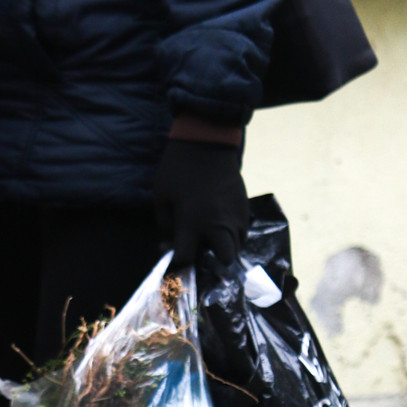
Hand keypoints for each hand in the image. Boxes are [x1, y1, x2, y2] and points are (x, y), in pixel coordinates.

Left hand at [153, 131, 248, 267]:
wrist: (207, 144)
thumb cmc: (178, 170)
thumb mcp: (161, 198)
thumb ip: (164, 226)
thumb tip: (169, 244)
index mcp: (192, 222)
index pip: (186, 258)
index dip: (177, 262)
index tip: (174, 257)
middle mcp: (218, 224)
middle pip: (224, 260)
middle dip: (212, 263)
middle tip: (201, 253)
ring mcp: (236, 217)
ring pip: (237, 248)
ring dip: (223, 249)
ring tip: (210, 237)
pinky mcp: (245, 208)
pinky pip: (242, 233)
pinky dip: (232, 235)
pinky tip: (219, 225)